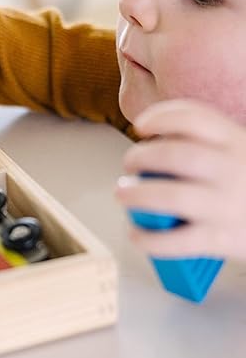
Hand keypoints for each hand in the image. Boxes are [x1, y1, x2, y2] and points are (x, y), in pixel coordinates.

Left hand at [115, 98, 245, 259]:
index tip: (141, 125)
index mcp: (238, 143)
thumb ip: (210, 146)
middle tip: (130, 165)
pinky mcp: (222, 239)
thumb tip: (153, 150)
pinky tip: (136, 233)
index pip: (195, 118)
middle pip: (177, 156)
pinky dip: (149, 237)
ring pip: (171, 197)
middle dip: (141, 157)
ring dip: (137, 195)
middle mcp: (234, 170)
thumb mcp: (243, 153)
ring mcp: (228, 205)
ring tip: (123, 194)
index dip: (161, 117)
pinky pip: (177, 240)